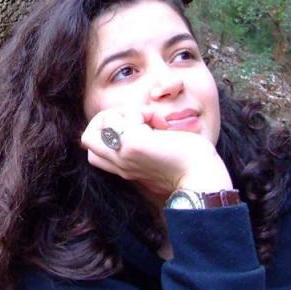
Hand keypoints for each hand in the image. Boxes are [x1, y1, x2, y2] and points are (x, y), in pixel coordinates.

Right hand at [80, 106, 231, 198]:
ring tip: (148, 120)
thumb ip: (146, 143)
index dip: (108, 132)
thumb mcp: (159, 155)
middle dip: (106, 119)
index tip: (138, 129)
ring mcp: (123, 154)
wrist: (203, 178)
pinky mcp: (133, 145)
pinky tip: (160, 124)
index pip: (93, 151)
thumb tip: (148, 121)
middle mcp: (120, 163)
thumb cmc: (190, 165)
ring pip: (99, 121)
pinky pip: (126, 114)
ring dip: (123, 111)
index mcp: (125, 167)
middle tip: (136, 120)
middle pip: (87, 138)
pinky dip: (142, 111)